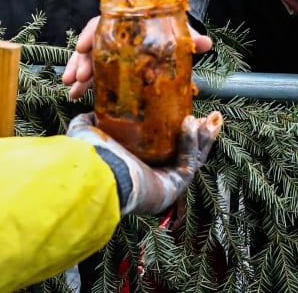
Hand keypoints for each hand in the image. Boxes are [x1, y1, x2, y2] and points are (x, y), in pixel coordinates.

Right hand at [63, 17, 211, 99]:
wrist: (163, 28)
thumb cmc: (165, 28)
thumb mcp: (176, 30)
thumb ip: (188, 36)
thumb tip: (205, 43)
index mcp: (123, 23)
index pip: (101, 24)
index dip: (91, 35)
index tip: (83, 47)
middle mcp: (111, 35)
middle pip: (90, 45)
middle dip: (82, 61)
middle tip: (80, 77)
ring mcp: (107, 50)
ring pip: (87, 58)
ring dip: (77, 73)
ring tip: (72, 89)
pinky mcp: (108, 64)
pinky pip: (91, 71)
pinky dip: (83, 82)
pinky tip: (76, 94)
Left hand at [67, 111, 222, 215]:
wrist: (96, 174)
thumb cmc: (88, 155)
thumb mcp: (86, 131)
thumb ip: (90, 120)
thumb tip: (94, 109)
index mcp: (133, 164)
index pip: (161, 146)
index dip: (175, 130)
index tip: (184, 110)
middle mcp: (149, 175)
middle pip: (182, 153)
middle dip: (198, 134)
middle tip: (209, 116)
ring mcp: (162, 183)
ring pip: (192, 159)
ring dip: (202, 138)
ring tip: (211, 118)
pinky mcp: (172, 188)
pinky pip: (188, 164)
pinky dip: (192, 144)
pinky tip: (193, 124)